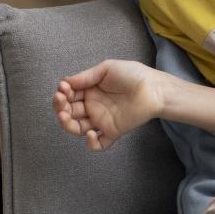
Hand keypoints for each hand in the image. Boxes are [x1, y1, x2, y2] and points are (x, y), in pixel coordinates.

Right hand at [52, 59, 168, 151]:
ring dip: (67, 125)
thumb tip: (64, 82)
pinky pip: (99, 144)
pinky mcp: (112, 132)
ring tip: (65, 117)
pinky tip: (91, 134)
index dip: (62, 94)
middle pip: (69, 113)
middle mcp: (92, 107)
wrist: (154, 88)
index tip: (63, 89)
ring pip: (78, 129)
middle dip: (60, 109)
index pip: (68, 96)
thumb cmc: (132, 74)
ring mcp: (101, 120)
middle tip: (62, 102)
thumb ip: (86, 77)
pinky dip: (92, 144)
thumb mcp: (106, 69)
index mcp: (89, 91)